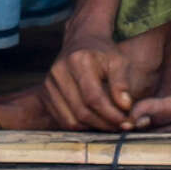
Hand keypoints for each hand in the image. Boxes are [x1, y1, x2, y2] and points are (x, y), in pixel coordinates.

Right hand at [37, 29, 168, 131]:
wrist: (81, 41)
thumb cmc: (103, 52)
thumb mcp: (118, 60)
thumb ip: (122, 82)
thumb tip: (125, 107)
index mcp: (78, 60)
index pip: (93, 97)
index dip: (110, 114)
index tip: (125, 121)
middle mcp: (59, 72)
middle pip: (81, 111)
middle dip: (104, 124)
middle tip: (121, 126)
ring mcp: (49, 84)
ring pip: (71, 120)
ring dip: (93, 127)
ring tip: (110, 124)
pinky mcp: (45, 95)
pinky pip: (63, 120)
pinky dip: (81, 125)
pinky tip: (96, 120)